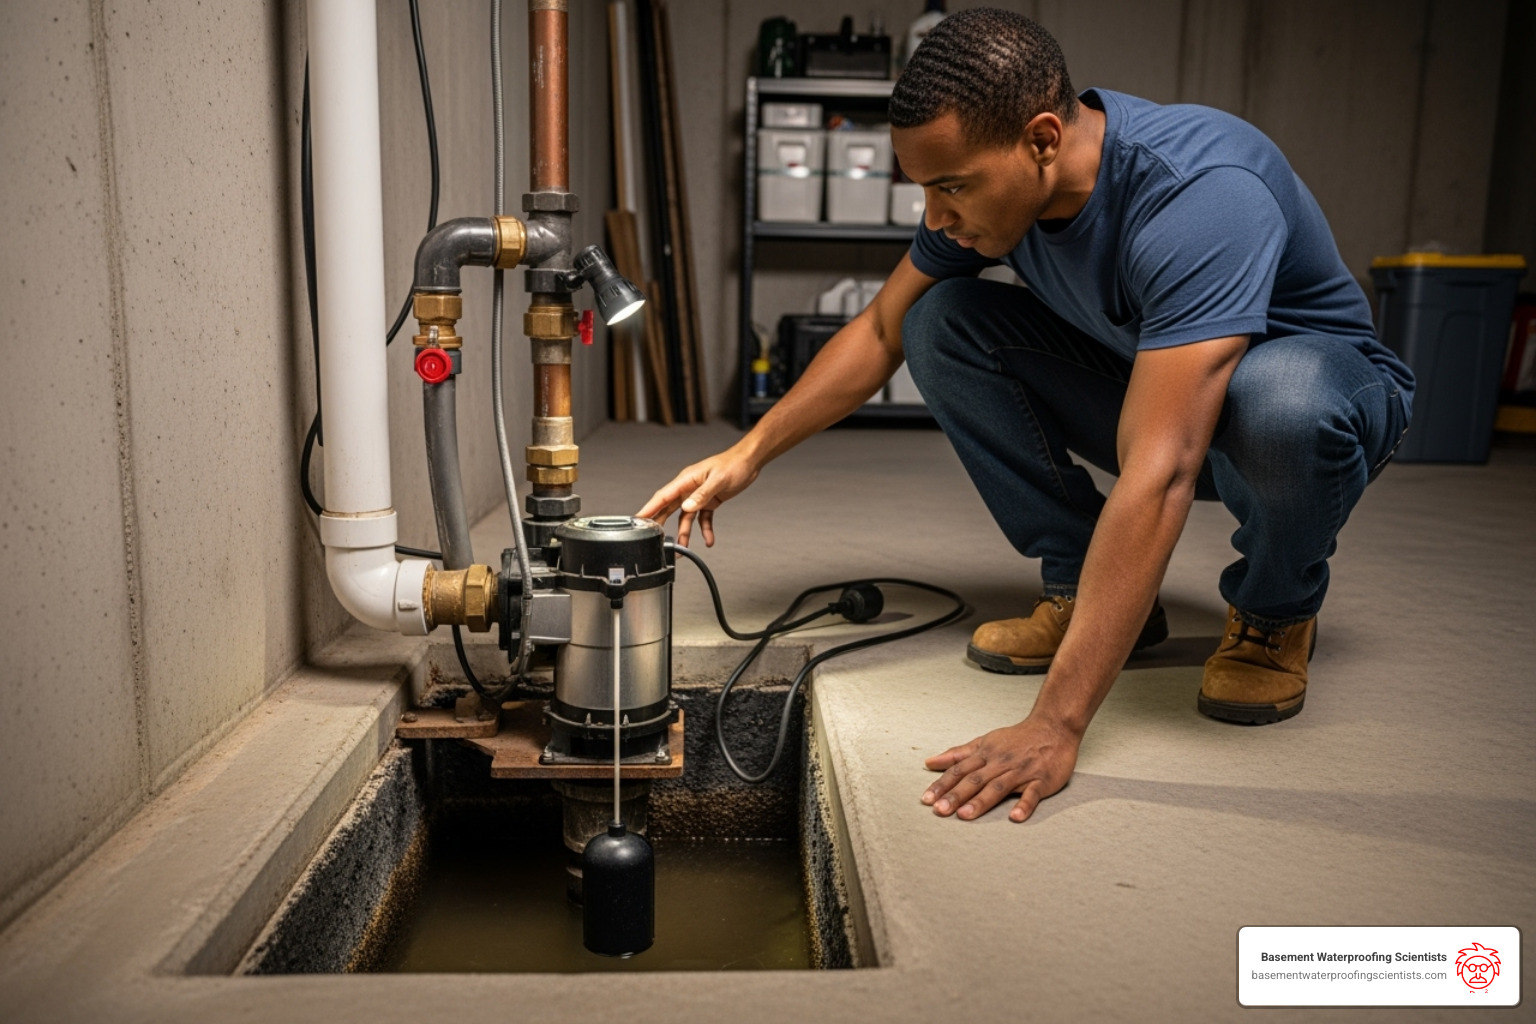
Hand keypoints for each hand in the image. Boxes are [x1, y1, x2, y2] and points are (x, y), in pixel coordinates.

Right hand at [635, 447, 761, 546]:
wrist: (749, 462)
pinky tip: (708, 540)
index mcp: (686, 480)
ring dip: (684, 532)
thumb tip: (687, 507)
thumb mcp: (718, 480)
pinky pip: (703, 519)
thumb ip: (702, 495)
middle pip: (669, 508)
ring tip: (682, 548)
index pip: (663, 496)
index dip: (649, 508)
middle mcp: (689, 489)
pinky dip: (705, 530)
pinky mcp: (709, 501)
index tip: (638, 519)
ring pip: (686, 517)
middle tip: (652, 538)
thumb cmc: (733, 464)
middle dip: (661, 524)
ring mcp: (698, 496)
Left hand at [921, 715, 1079, 821]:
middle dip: (956, 795)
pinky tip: (1015, 816)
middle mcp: (1001, 762)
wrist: (1053, 727)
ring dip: (981, 801)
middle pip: (975, 780)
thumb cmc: (1017, 738)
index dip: (942, 784)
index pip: (959, 770)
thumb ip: (958, 754)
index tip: (926, 799)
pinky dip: (1024, 805)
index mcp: (986, 754)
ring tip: (965, 816)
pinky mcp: (1042, 779)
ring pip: (998, 787)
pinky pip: (1032, 793)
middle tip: (940, 810)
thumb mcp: (985, 741)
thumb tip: (930, 762)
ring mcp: (1021, 771)